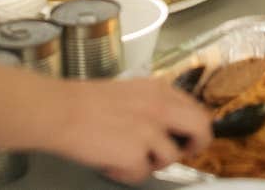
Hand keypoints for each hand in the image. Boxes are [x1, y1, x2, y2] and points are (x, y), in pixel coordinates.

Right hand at [49, 76, 212, 184]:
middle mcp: (161, 108)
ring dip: (151, 163)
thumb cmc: (88, 102)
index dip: (195, 126)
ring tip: (128, 157)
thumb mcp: (132, 91)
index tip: (190, 136)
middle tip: (185, 153)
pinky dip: (127, 173)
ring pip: (171, 157)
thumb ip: (154, 104)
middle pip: (201, 128)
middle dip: (197, 145)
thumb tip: (168, 122)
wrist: (62, 111)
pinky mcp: (136, 154)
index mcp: (160, 90)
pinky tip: (111, 162)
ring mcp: (151, 131)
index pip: (195, 108)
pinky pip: (142, 174)